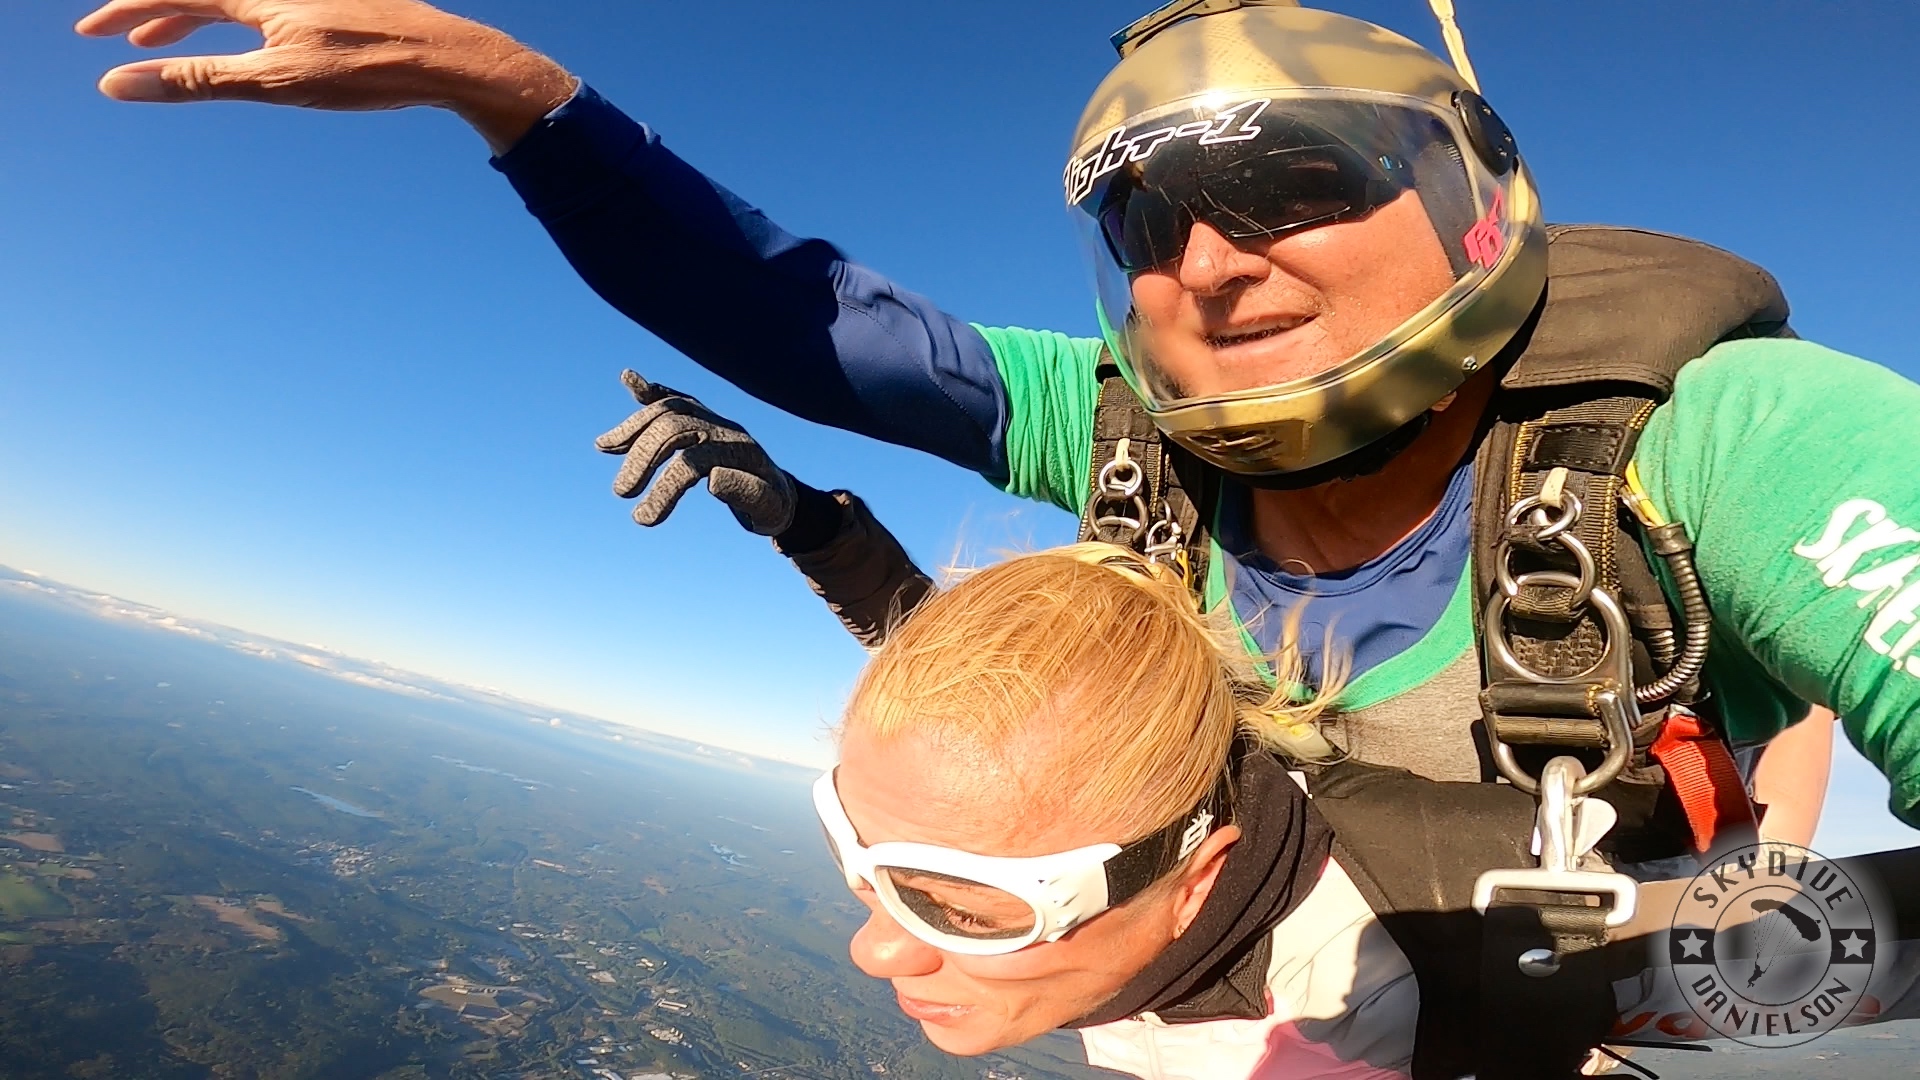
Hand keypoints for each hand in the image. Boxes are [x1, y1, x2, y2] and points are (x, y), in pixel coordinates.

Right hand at [75, 0, 575, 151]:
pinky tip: (242, 42)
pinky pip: (266, 5)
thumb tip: (123, 81)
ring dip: (193, 19)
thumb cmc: (368, 69)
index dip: (128, 10)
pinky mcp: (336, 2)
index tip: (93, 34)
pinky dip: (237, 22)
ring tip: (166, 45)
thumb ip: (198, 79)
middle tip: (120, 40)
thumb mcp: (274, 80)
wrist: (448, 58)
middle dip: (154, 12)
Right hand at [595, 370, 798, 536]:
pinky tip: (628, 380)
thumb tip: (712, 478)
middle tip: (622, 492)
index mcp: (738, 453)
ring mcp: (713, 420)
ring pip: (669, 411)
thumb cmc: (773, 507)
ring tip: (604, 446)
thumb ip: (745, 492)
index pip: (691, 462)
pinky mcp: (704, 420)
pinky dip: (651, 391)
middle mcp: (724, 429)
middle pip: (674, 430)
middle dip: (642, 458)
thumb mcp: (768, 508)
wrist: (783, 495)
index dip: (664, 489)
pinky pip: (677, 399)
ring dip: (634, 427)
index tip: (644, 519)